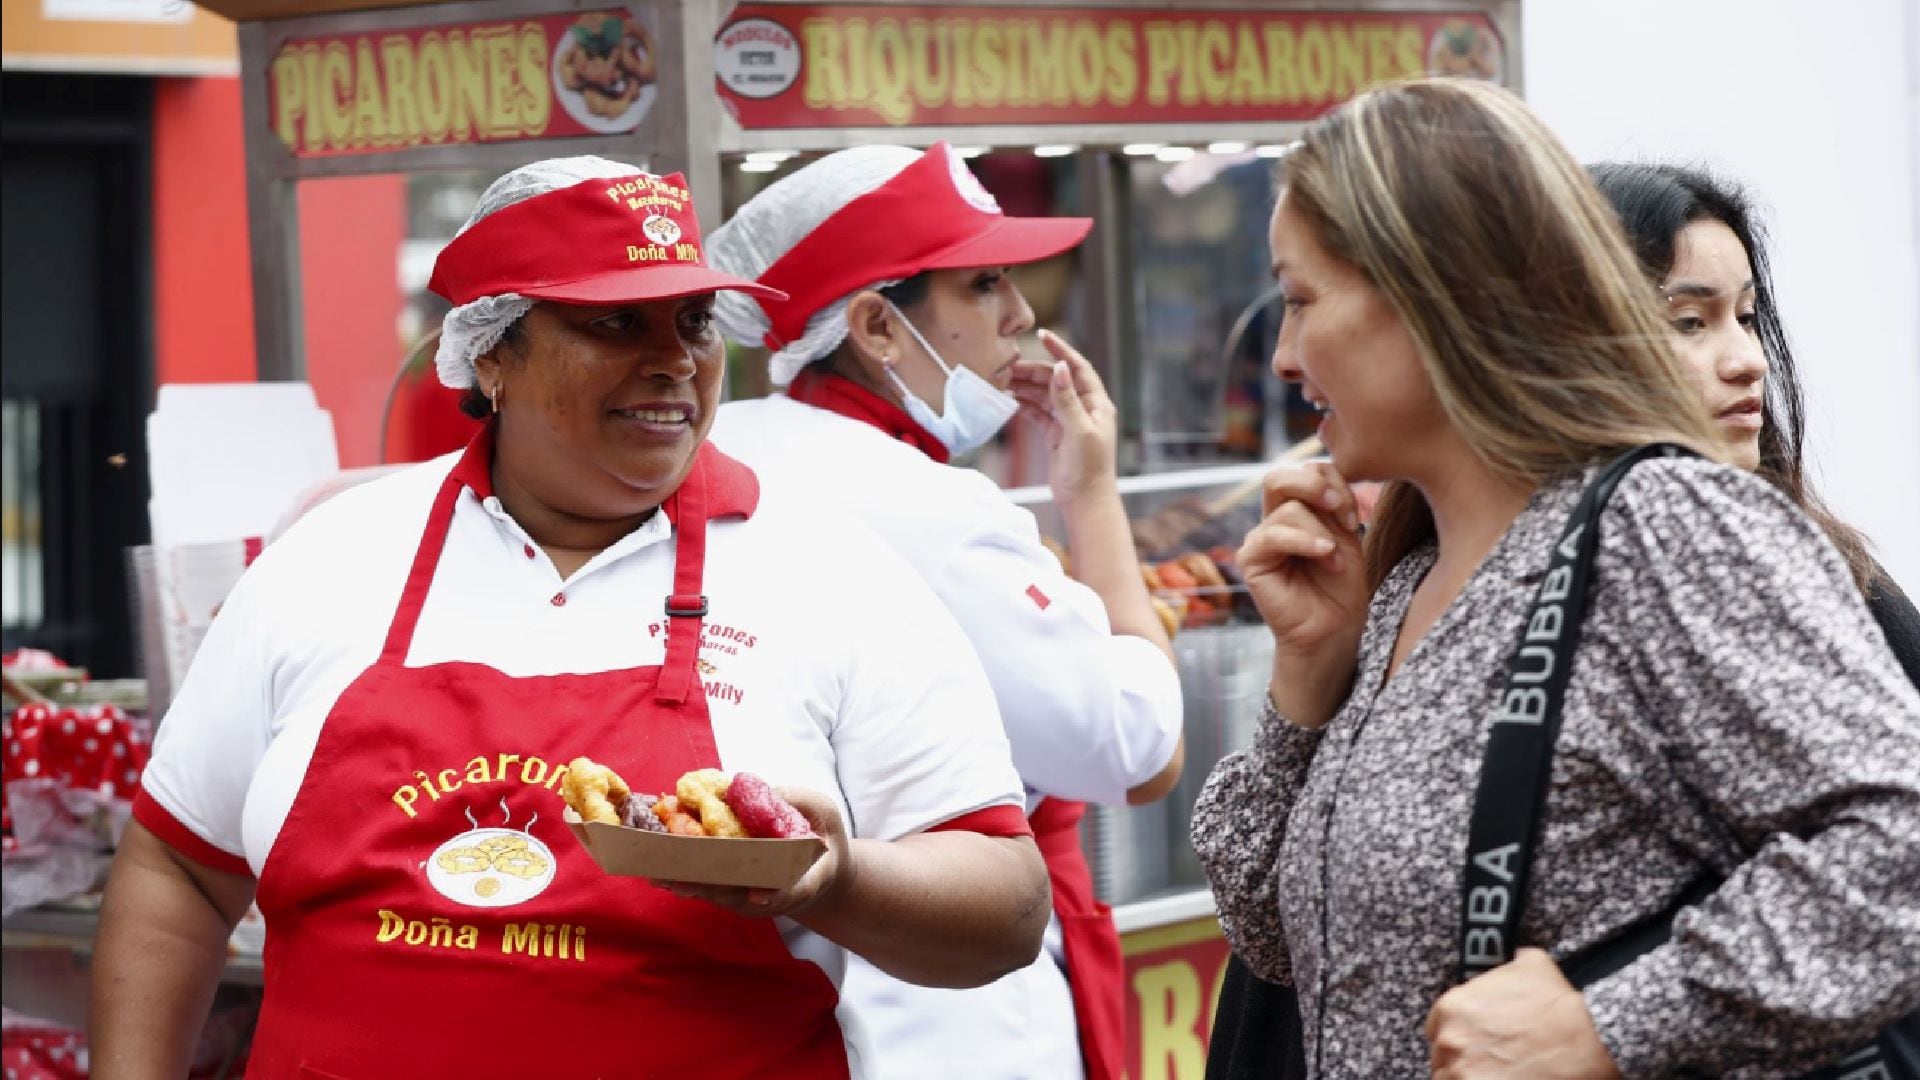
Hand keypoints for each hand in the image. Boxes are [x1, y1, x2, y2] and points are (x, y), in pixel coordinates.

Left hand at [649, 786, 853, 919]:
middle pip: (739, 896)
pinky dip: (684, 878)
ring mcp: (751, 901)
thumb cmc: (822, 834)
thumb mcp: (822, 810)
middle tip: (675, 878)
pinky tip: (658, 869)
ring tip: (656, 873)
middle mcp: (773, 897)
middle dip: (707, 886)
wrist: (822, 867)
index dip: (774, 894)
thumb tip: (750, 787)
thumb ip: (794, 801)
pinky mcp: (735, 896)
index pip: (791, 891)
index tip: (757, 896)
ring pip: (716, 895)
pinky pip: (708, 888)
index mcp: (805, 879)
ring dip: (686, 883)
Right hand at [1007, 330, 1117, 506]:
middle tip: (1009, 367)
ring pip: (1044, 396)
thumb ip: (1067, 400)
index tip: (1043, 335)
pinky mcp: (1056, 435)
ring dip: (1026, 388)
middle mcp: (1084, 409)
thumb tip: (1060, 368)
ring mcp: (1068, 421)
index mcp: (1097, 404)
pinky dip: (1024, 405)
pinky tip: (1010, 400)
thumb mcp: (1079, 431)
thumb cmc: (1089, 470)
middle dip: (1034, 372)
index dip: (1061, 350)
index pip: (1078, 368)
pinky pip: (1038, 413)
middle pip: (1057, 381)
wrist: (1084, 502)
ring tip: (1004, 382)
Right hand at [1240, 461, 1368, 726]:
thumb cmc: (1343, 585)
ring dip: (1321, 531)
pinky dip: (1303, 541)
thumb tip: (1330, 469)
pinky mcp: (1251, 561)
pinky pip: (1272, 535)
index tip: (1354, 512)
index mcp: (1297, 510)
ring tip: (1336, 557)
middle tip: (1340, 507)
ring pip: (1288, 509)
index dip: (1332, 481)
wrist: (1334, 628)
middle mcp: (1274, 520)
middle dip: (1314, 484)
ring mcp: (1260, 540)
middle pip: (1279, 475)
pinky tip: (1325, 555)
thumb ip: (1334, 504)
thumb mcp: (1345, 535)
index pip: (1304, 472)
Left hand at [1425, 948, 1620, 1079]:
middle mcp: (1450, 1042)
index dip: (1459, 1038)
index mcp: (1452, 1009)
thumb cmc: (1562, 1007)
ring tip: (1500, 1076)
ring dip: (1469, 1078)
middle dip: (1465, 1062)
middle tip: (1491, 1065)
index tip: (1474, 1046)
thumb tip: (1514, 955)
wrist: (1591, 1043)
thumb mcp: (1533, 966)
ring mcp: (1461, 1074)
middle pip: (1444, 1060)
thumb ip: (1511, 963)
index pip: (1438, 1030)